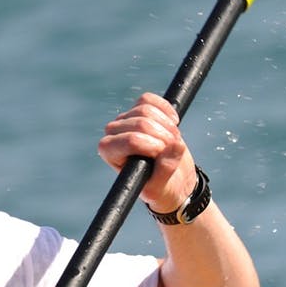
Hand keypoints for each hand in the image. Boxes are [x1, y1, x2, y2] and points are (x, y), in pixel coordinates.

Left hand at [98, 93, 197, 214]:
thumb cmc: (160, 187)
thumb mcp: (161, 187)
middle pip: (140, 123)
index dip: (152, 145)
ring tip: (174, 141)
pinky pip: (150, 99)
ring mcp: (125, 119)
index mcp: (110, 153)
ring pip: (146, 109)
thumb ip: (166, 168)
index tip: (162, 156)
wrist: (170, 178)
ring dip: (167, 125)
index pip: (130, 140)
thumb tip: (176, 144)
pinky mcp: (139, 109)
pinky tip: (173, 122)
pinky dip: (165, 109)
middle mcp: (113, 133)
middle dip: (163, 136)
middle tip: (174, 149)